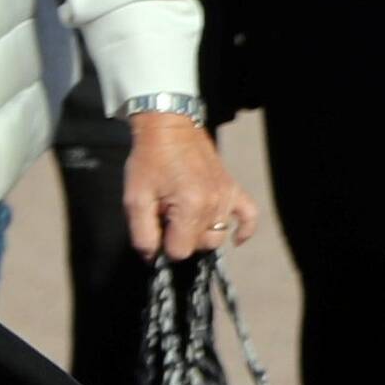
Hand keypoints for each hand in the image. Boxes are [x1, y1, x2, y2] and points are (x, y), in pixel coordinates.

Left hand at [119, 109, 255, 258]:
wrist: (168, 128)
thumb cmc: (149, 161)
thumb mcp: (135, 199)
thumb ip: (142, 234)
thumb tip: (152, 256)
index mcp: (191, 207)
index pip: (181, 251)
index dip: (163, 245)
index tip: (155, 228)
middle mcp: (214, 204)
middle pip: (201, 244)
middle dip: (182, 238)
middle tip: (166, 218)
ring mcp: (227, 195)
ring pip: (218, 235)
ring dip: (201, 232)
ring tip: (184, 215)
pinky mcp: (233, 187)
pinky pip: (249, 214)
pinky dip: (245, 229)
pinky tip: (237, 240)